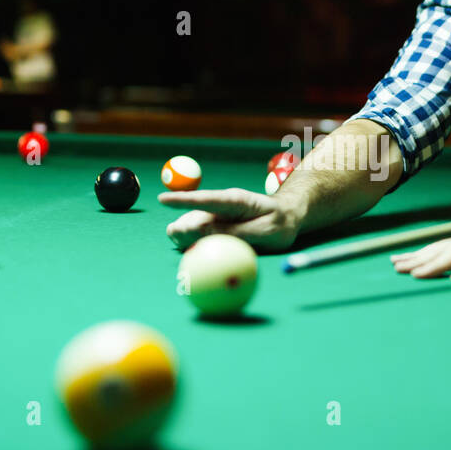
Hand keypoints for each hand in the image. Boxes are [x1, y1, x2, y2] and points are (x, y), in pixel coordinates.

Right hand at [161, 188, 300, 251]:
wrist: (289, 216)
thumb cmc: (279, 224)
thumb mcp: (262, 231)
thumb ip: (232, 232)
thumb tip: (201, 233)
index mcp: (235, 201)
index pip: (204, 199)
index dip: (182, 200)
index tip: (161, 200)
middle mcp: (223, 205)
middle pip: (193, 214)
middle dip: (180, 226)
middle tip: (175, 237)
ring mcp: (219, 214)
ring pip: (193, 224)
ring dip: (185, 235)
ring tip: (185, 245)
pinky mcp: (218, 224)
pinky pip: (199, 233)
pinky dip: (193, 241)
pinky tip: (192, 249)